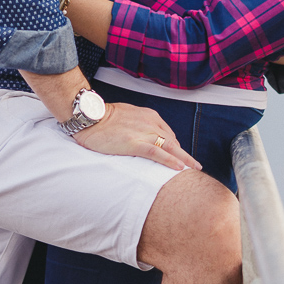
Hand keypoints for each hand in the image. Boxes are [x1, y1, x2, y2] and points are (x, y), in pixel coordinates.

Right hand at [73, 102, 201, 171]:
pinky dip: (170, 160)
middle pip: (173, 141)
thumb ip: (139, 124)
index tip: (180, 156)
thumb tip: (143, 135)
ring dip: (184, 158)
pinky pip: (157, 153)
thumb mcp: (127, 115)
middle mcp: (150, 122)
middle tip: (194, 165)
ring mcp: (143, 132)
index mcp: (149, 115)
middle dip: (184, 154)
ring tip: (194, 169)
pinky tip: (179, 167)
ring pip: (170, 147)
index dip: (175, 146)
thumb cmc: (103, 117)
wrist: (89, 116)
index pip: (168, 133)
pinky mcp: (134, 143)